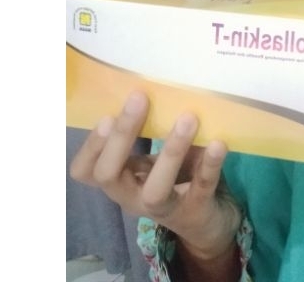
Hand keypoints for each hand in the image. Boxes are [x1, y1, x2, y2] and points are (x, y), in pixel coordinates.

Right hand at [69, 91, 241, 262]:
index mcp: (120, 180)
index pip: (86, 171)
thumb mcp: (155, 157)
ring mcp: (164, 207)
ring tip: (187, 118)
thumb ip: (151, 129)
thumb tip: (157, 82)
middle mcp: (132, 197)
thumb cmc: (174, 177)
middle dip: (122, 136)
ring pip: (155, 188)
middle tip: (139, 98)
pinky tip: (217, 143)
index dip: (90, 146)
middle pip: (110, 175)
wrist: (207, 220)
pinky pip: (201, 187)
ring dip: (170, 151)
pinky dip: (209, 164)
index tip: (105, 115)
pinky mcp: (196, 209)